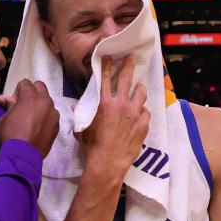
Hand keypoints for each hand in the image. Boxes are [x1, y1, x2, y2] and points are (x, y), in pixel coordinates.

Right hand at [0, 79, 58, 157]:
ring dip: (40, 105)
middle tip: (24, 106)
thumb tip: (3, 98)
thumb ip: (8, 105)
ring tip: (32, 118)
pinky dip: (45, 117)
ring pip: (47, 102)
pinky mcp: (57, 125)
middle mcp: (45, 101)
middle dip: (32, 92)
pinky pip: (51, 116)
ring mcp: (53, 113)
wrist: (23, 155)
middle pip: (40, 87)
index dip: (17, 92)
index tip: (13, 102)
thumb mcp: (4, 118)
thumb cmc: (10, 135)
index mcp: (31, 96)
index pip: (25, 83)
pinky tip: (38, 128)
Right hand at [76, 54, 149, 179]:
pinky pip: (146, 112)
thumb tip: (74, 106)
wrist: (108, 163)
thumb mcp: (82, 129)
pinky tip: (140, 113)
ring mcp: (134, 114)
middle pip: (127, 79)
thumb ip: (81, 115)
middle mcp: (121, 105)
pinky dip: (142, 110)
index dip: (108, 65)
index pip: (106, 79)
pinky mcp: (143, 125)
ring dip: (139, 88)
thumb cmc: (92, 147)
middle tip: (132, 58)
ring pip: (141, 93)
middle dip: (129, 65)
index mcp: (104, 103)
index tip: (110, 56)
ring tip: (139, 87)